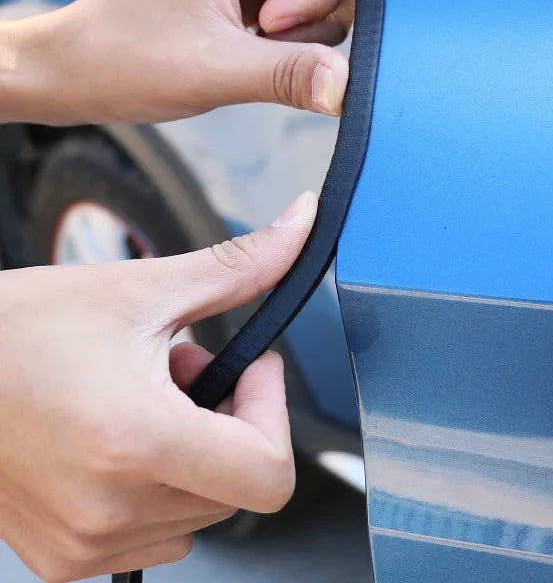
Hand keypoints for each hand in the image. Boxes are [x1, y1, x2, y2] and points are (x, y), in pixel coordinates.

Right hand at [0, 191, 316, 581]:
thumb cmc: (20, 327)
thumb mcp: (142, 289)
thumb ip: (240, 266)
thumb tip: (304, 221)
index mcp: (135, 440)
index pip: (270, 475)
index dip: (273, 410)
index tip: (249, 369)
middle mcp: (109, 506)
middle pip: (237, 483)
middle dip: (230, 417)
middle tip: (184, 365)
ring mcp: (83, 541)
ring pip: (200, 508)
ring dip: (194, 449)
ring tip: (146, 393)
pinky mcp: (63, 555)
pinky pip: (156, 531)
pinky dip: (159, 484)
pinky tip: (121, 434)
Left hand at [1, 0, 358, 124]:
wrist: (76, 71)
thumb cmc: (122, 58)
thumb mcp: (216, 71)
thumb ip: (289, 74)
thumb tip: (344, 86)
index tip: (275, 28)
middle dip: (317, 11)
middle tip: (271, 41)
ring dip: (302, 30)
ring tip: (253, 49)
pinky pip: (293, 5)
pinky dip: (287, 37)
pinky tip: (252, 50)